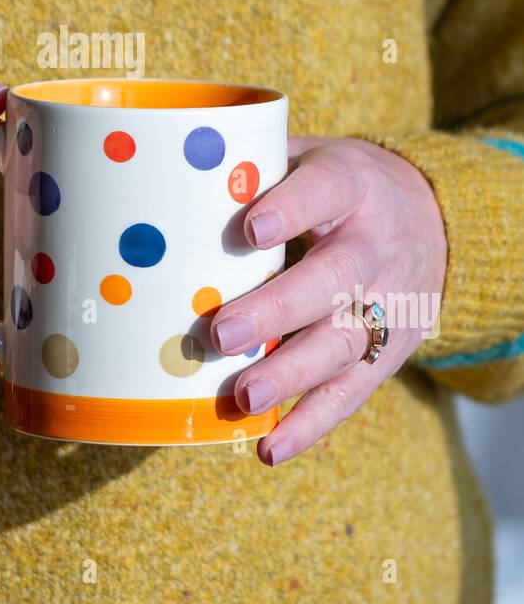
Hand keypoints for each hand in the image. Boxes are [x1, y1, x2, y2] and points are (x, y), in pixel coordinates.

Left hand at [211, 137, 447, 464]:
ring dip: (291, 375)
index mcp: (351, 186)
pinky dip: (311, 424)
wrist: (439, 222)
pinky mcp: (387, 352)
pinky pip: (352, 392)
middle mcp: (374, 247)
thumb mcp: (312, 156)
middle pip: (333, 280)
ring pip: (343, 343)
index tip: (252, 229)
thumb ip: (254, 166)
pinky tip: (269, 447)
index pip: (325, 192)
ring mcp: (386, 304)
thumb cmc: (341, 188)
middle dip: (277, 310)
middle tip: (222, 333)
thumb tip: (164, 175)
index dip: (292, 209)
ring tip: (244, 397)